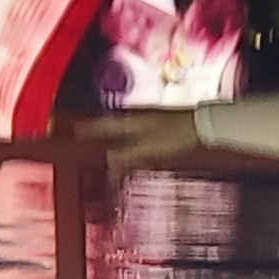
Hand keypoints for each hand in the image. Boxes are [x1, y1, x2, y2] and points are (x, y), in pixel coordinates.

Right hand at [78, 109, 205, 167]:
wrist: (205, 125)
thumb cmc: (177, 135)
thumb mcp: (149, 149)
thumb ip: (127, 155)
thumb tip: (108, 162)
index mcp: (130, 120)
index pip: (102, 125)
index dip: (87, 129)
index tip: (73, 130)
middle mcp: (137, 116)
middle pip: (112, 124)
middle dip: (98, 130)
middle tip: (85, 135)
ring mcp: (150, 119)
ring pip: (125, 126)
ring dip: (114, 134)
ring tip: (104, 142)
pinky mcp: (161, 124)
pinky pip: (138, 131)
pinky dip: (130, 137)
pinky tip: (133, 145)